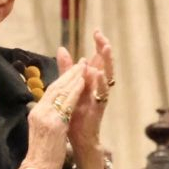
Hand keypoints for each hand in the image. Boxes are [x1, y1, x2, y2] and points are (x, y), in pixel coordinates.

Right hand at [21, 60, 86, 168]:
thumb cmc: (41, 154)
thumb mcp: (42, 131)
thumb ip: (46, 118)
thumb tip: (52, 110)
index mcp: (36, 112)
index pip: (50, 91)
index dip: (63, 79)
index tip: (73, 69)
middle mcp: (39, 111)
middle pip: (55, 87)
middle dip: (69, 73)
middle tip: (81, 62)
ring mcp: (46, 117)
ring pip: (61, 92)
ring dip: (73, 78)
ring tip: (84, 66)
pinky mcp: (55, 124)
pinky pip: (67, 104)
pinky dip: (75, 91)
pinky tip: (83, 83)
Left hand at [57, 30, 114, 150]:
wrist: (77, 138)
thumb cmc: (74, 115)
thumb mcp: (69, 88)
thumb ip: (67, 70)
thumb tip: (62, 48)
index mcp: (90, 81)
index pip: (97, 59)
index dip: (98, 45)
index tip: (96, 30)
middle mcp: (97, 86)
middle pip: (105, 64)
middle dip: (104, 49)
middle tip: (101, 35)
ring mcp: (100, 96)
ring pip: (107, 75)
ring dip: (107, 61)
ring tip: (105, 47)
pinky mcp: (99, 107)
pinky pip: (102, 93)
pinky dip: (101, 82)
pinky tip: (98, 73)